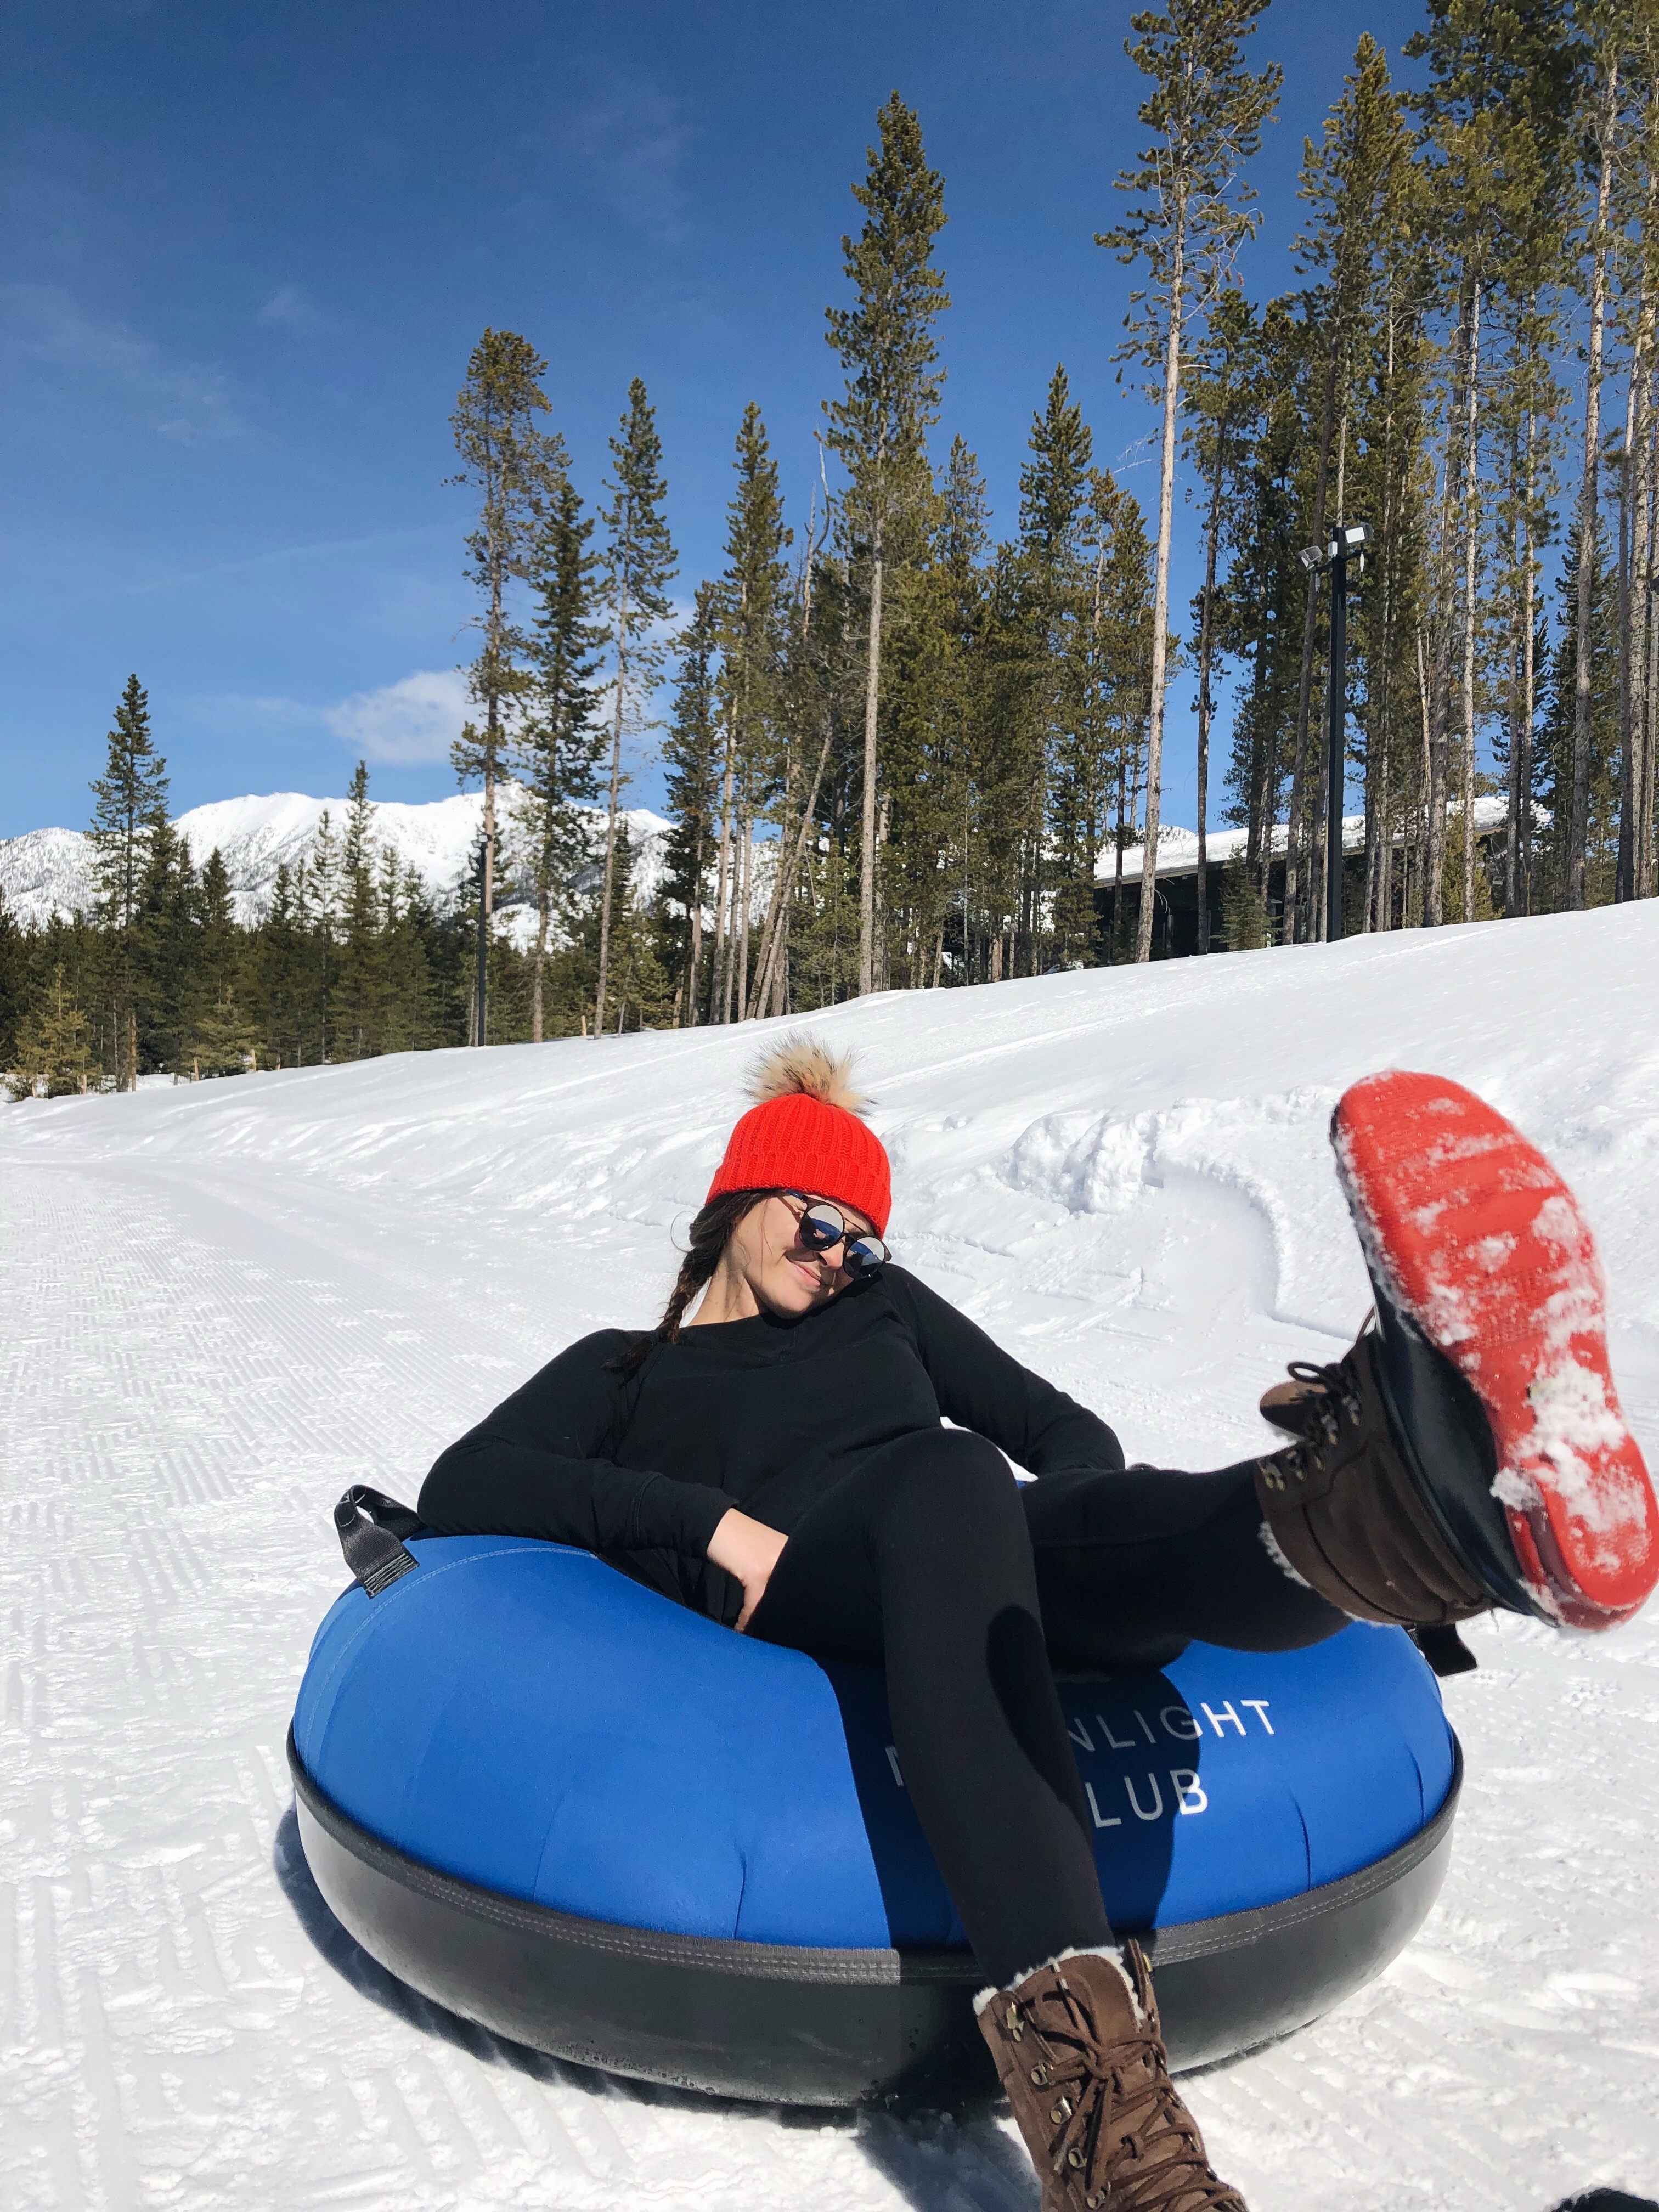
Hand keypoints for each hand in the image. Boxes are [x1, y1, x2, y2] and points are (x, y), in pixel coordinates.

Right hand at [707, 1508, 787, 1633]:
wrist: (712, 1523)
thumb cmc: (737, 1542)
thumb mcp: (763, 1554)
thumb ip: (776, 1572)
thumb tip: (781, 1606)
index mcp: (794, 1550)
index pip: (800, 1587)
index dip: (792, 1610)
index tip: (782, 1627)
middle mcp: (789, 1554)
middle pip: (790, 1596)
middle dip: (781, 1617)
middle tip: (770, 1635)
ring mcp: (774, 1562)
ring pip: (773, 1603)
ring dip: (761, 1622)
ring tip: (752, 1633)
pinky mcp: (757, 1570)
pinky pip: (754, 1604)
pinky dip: (746, 1619)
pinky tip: (740, 1628)